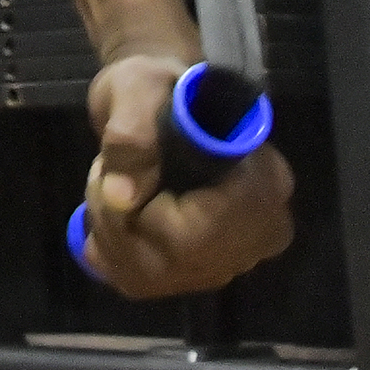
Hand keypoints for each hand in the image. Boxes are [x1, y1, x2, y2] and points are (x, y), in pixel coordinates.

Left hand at [76, 51, 295, 298]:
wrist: (158, 102)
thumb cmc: (156, 89)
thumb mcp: (137, 88)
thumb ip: (131, 133)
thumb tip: (121, 198)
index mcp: (264, 183)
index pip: (202, 234)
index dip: (147, 210)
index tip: (123, 166)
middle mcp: (259, 235)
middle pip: (175, 262)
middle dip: (120, 220)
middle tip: (106, 171)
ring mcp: (231, 259)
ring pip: (151, 276)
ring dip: (110, 230)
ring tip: (111, 183)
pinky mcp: (198, 270)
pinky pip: (137, 281)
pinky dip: (109, 249)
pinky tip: (117, 214)